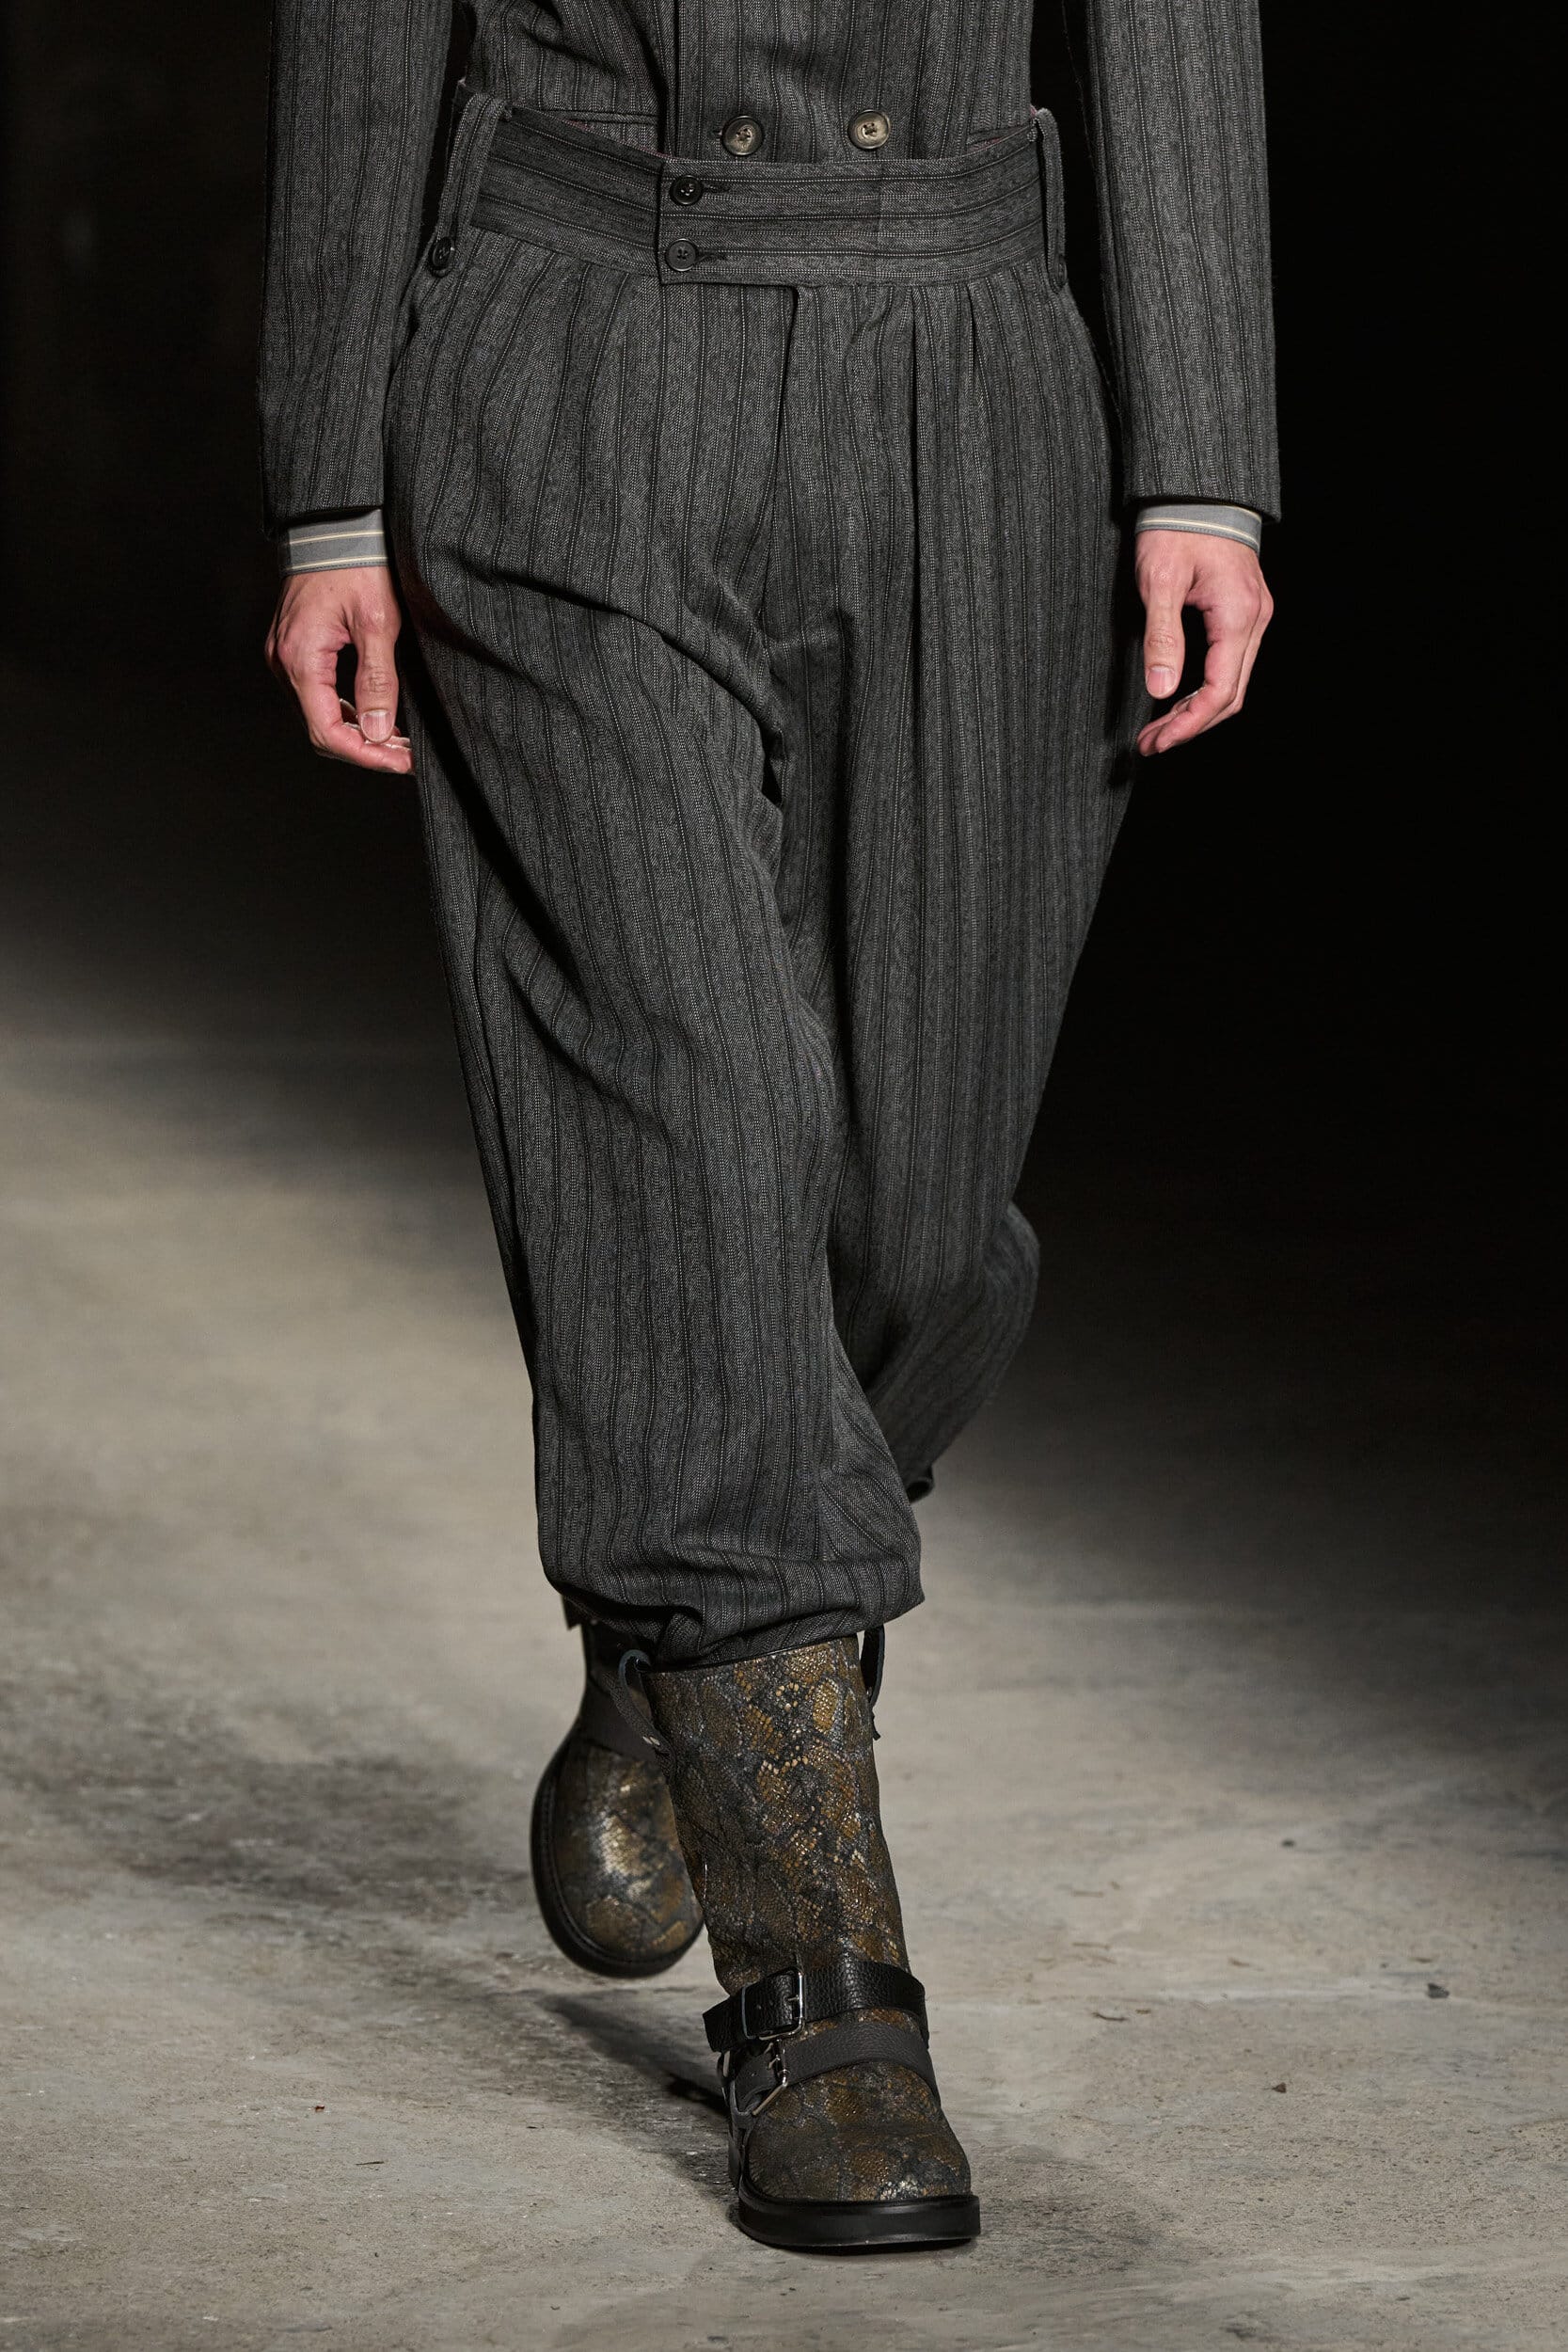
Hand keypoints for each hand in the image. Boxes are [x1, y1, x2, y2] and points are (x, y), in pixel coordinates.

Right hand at [265, 565, 413, 774]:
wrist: (334, 523)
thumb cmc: (357, 563)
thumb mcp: (379, 623)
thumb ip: (377, 681)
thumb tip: (379, 733)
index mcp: (300, 659)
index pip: (327, 733)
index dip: (367, 756)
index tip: (403, 762)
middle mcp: (284, 662)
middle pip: (321, 730)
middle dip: (365, 749)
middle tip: (406, 755)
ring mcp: (285, 655)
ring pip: (318, 714)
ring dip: (357, 732)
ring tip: (398, 740)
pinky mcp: (294, 647)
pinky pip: (316, 693)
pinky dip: (345, 710)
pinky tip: (375, 714)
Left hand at [1135, 530, 1273, 756]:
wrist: (1196, 489)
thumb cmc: (1176, 527)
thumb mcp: (1159, 581)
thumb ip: (1162, 636)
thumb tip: (1161, 689)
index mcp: (1237, 616)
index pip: (1219, 691)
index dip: (1187, 724)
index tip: (1156, 742)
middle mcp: (1254, 619)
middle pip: (1230, 695)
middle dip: (1189, 725)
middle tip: (1150, 743)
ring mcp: (1253, 615)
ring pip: (1232, 682)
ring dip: (1196, 710)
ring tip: (1158, 729)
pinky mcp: (1243, 611)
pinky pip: (1230, 663)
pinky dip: (1204, 688)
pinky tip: (1177, 698)